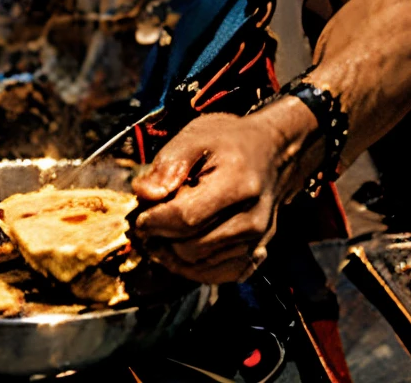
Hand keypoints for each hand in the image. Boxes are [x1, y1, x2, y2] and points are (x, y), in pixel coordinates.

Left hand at [131, 101, 315, 283]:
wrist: (272, 154)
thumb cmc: (231, 141)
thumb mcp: (196, 136)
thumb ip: (168, 163)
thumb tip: (144, 193)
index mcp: (238, 183)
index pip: (186, 217)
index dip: (155, 221)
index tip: (139, 216)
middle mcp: (253, 218)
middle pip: (192, 246)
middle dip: (161, 238)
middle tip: (146, 224)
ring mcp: (258, 240)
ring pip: (201, 265)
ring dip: (173, 255)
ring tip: (160, 235)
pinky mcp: (257, 254)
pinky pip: (218, 275)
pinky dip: (193, 268)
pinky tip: (179, 249)